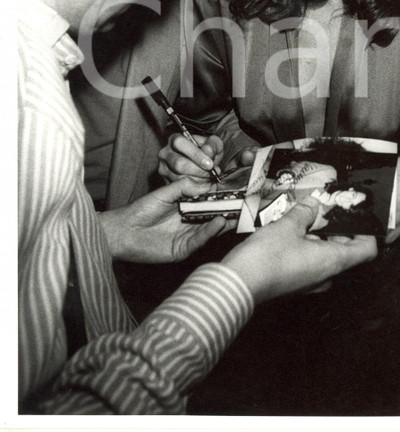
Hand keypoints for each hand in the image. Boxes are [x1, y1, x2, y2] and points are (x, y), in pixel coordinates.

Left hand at [98, 178, 233, 262]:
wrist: (122, 230)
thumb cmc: (142, 209)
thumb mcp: (165, 192)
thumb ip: (185, 186)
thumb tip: (207, 183)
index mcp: (188, 208)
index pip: (210, 202)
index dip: (223, 197)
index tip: (238, 190)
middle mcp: (191, 222)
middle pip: (214, 216)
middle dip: (229, 211)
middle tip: (245, 204)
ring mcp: (188, 237)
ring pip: (209, 229)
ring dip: (223, 222)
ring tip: (234, 213)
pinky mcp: (182, 249)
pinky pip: (199, 240)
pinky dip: (210, 232)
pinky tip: (218, 223)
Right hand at [158, 135, 257, 193]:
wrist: (205, 167)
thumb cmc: (208, 154)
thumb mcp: (214, 145)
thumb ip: (213, 144)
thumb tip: (207, 150)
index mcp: (175, 139)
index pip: (180, 143)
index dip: (195, 154)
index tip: (210, 164)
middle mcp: (165, 153)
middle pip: (178, 163)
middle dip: (198, 171)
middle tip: (211, 174)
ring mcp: (164, 169)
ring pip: (179, 178)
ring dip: (198, 181)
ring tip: (209, 179)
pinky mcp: (166, 182)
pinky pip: (179, 189)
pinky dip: (195, 189)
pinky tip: (204, 186)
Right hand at [221, 196, 376, 303]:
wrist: (239, 284)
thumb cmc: (267, 257)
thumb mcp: (287, 225)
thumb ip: (304, 212)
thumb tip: (313, 204)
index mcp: (333, 261)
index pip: (366, 250)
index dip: (366, 231)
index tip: (358, 215)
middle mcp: (326, 275)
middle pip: (346, 251)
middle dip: (338, 228)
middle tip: (328, 207)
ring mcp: (311, 282)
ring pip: (326, 257)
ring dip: (320, 236)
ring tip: (307, 216)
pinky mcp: (296, 284)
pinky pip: (311, 263)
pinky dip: (308, 247)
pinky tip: (292, 232)